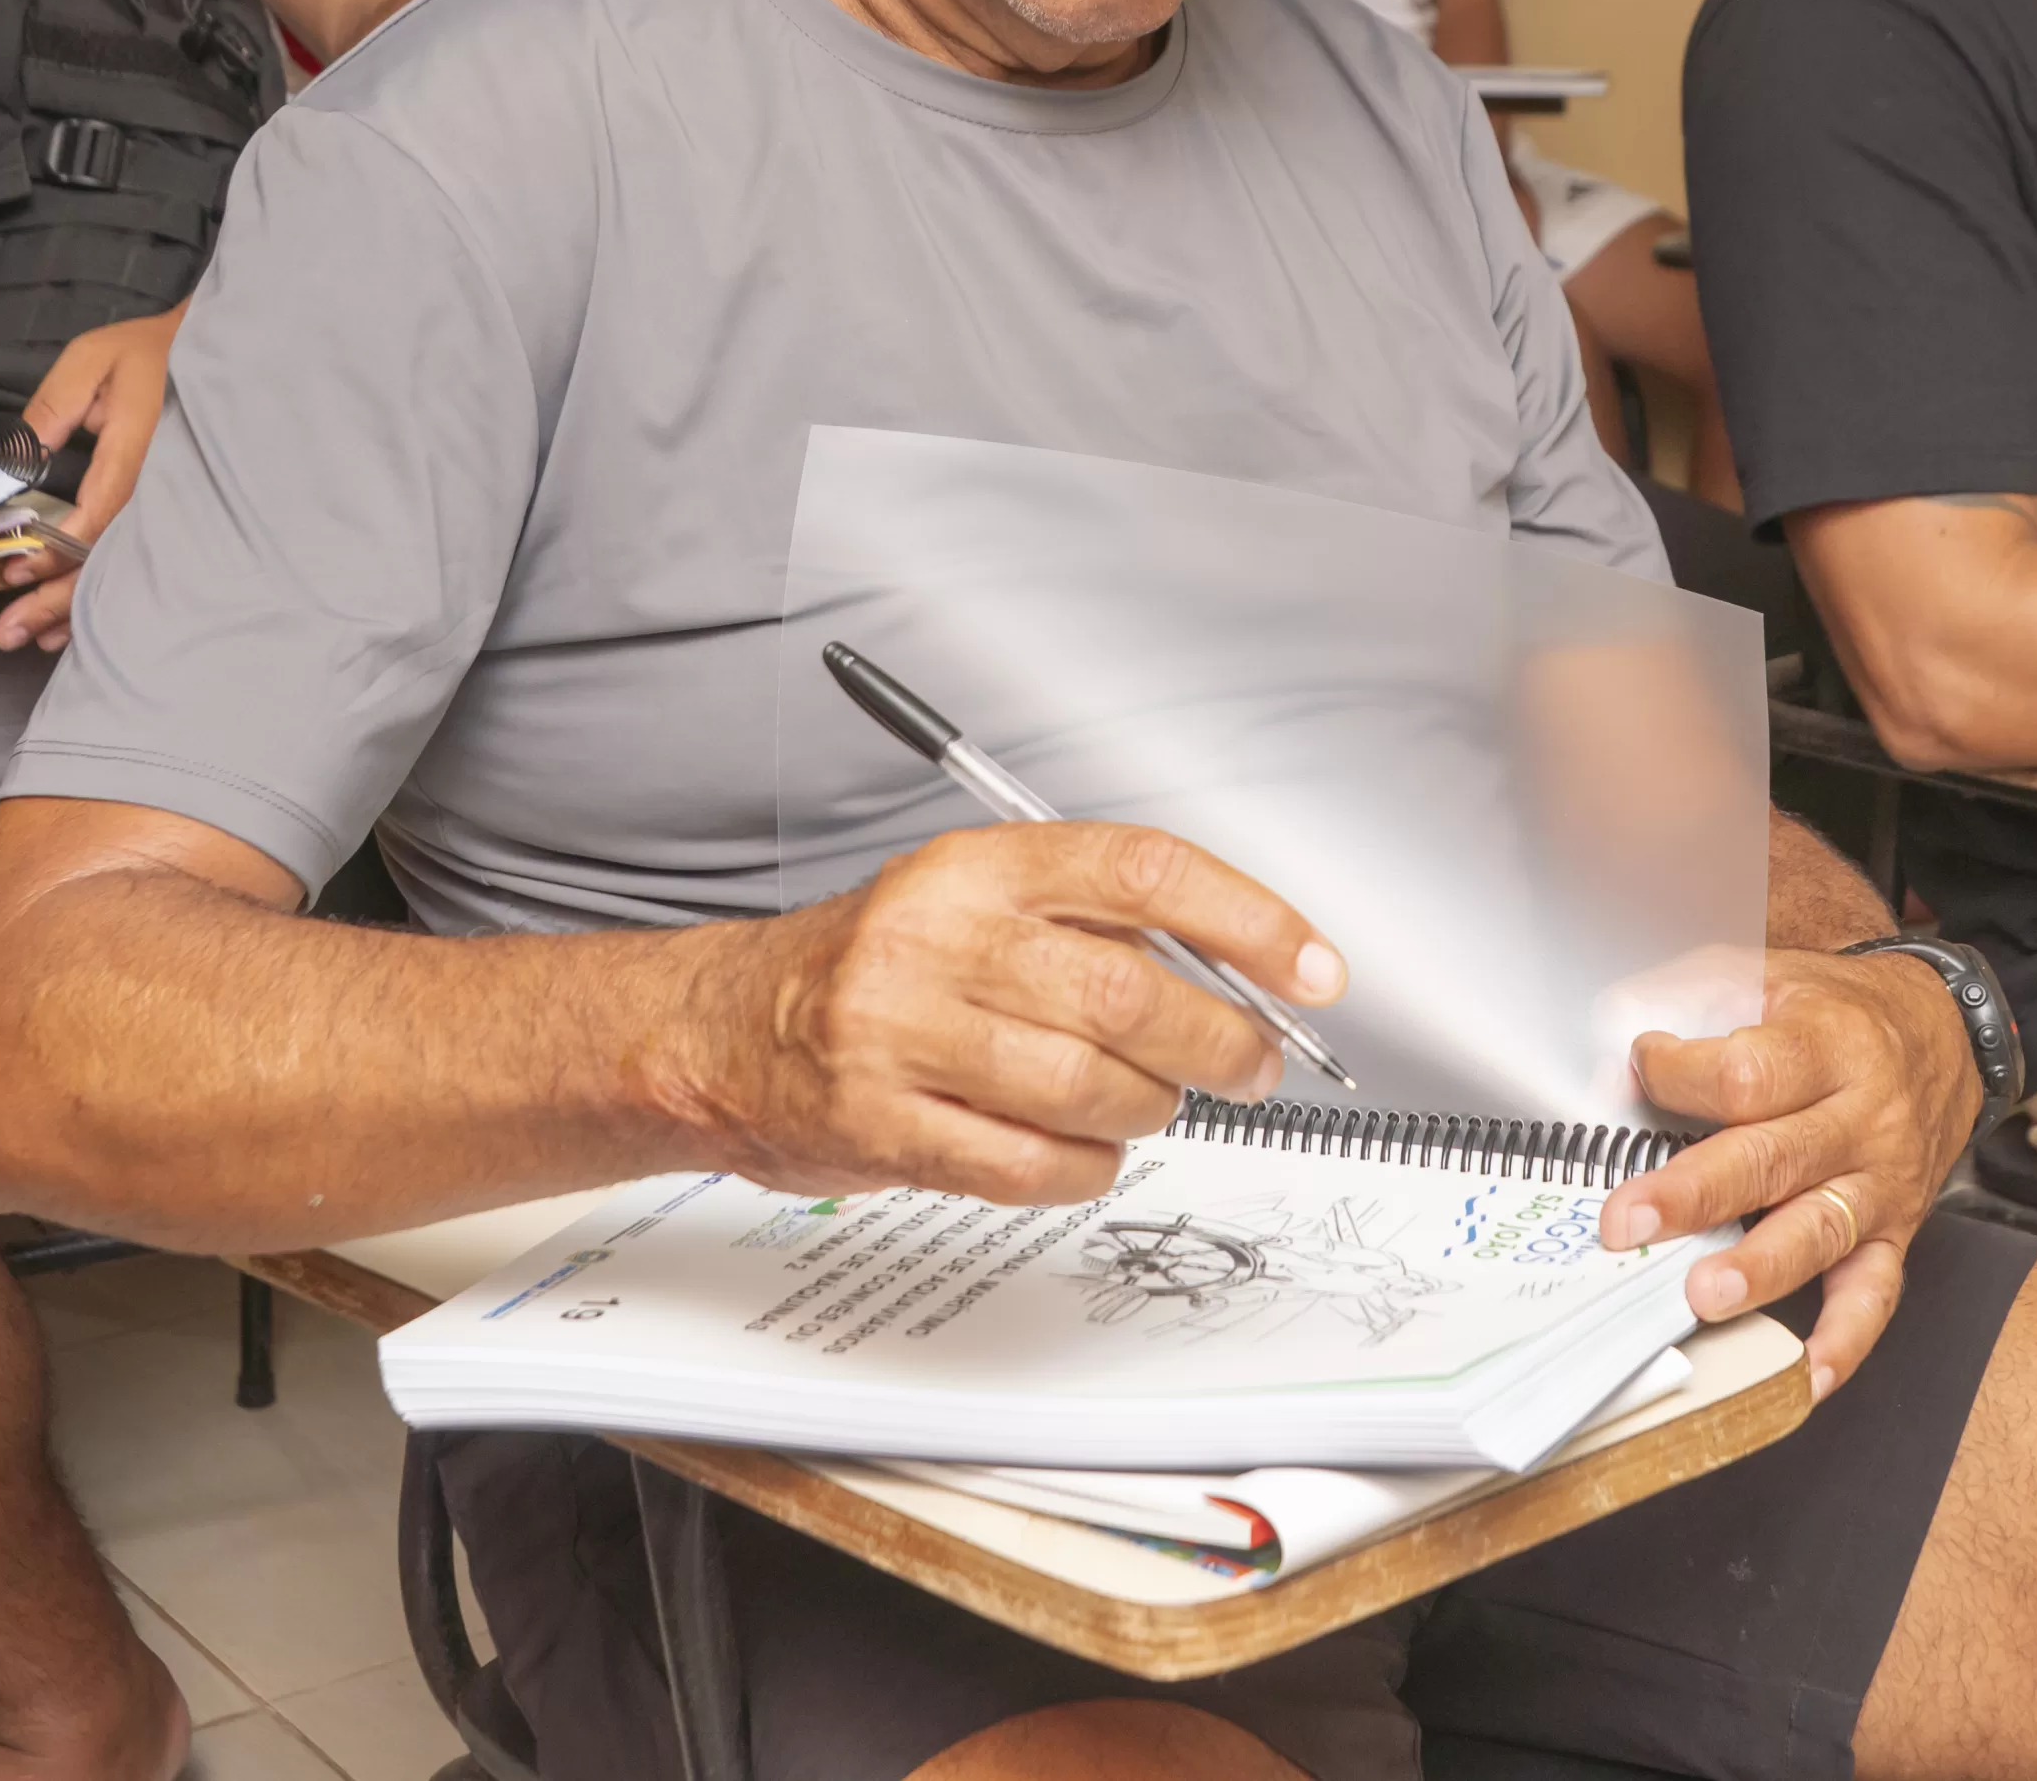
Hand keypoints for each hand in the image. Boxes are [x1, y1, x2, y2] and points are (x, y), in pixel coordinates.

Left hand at [0, 310, 182, 651]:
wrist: (215, 355)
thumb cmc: (153, 354)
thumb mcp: (92, 361)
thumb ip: (52, 407)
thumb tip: (13, 454)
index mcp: (140, 450)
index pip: (97, 515)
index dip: (57, 549)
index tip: (18, 569)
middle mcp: (159, 488)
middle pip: (110, 559)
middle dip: (60, 602)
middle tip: (13, 631)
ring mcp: (168, 503)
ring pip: (125, 568)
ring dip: (80, 608)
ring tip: (38, 636)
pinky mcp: (167, 508)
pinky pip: (137, 556)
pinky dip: (106, 590)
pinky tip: (80, 616)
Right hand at [647, 822, 1346, 1205]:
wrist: (724, 1031)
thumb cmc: (874, 966)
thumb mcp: (973, 898)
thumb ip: (1092, 921)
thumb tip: (1245, 968)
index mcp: (977, 867)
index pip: (1142, 871)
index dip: (1248, 920)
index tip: (1312, 968)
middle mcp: (939, 938)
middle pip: (1128, 991)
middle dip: (1221, 1041)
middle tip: (1253, 1062)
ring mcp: (903, 1034)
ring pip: (1090, 1086)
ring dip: (1153, 1109)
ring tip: (1151, 1104)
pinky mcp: (884, 1126)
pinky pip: (1031, 1165)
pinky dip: (1086, 1168)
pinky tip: (1083, 1149)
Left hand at [1600, 948, 1976, 1400]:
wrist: (1943, 1034)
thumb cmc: (1837, 1010)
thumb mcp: (1770, 973)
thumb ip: (1692, 998)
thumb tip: (1613, 1041)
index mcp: (1825, 1045)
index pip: (1749, 1074)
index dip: (1682, 1075)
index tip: (1640, 1068)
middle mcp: (1861, 1117)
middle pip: (1774, 1158)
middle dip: (1695, 1195)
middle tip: (1628, 1222)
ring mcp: (1881, 1181)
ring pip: (1820, 1230)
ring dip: (1759, 1268)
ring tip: (1704, 1296)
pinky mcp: (1897, 1231)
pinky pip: (1875, 1294)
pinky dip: (1844, 1341)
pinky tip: (1805, 1376)